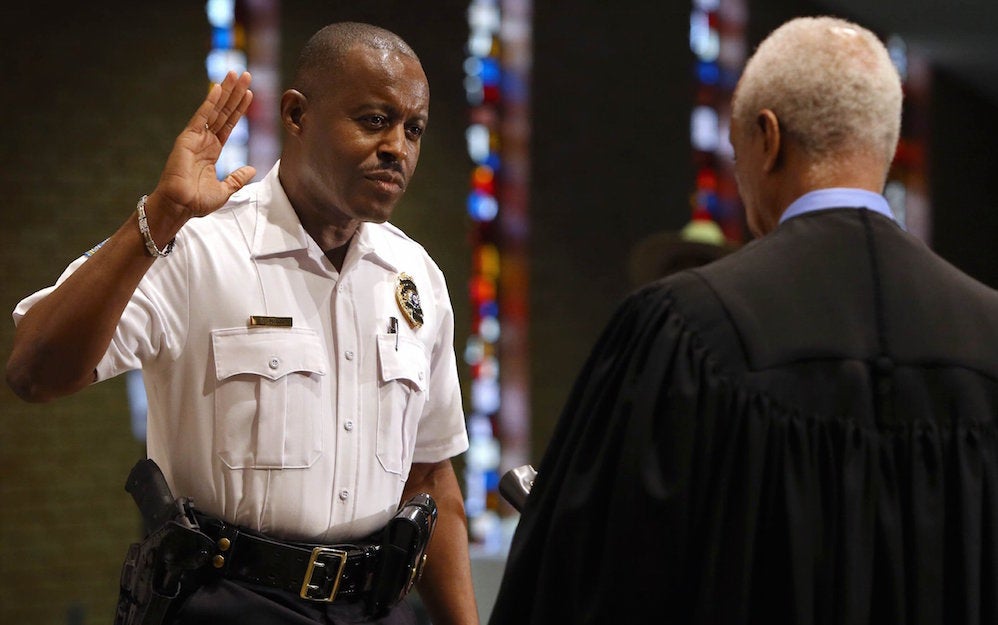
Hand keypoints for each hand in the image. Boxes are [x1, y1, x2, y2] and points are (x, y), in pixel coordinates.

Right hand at [153, 70, 256, 219]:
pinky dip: (210, 102)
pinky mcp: (187, 138)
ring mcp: (196, 138)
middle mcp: (205, 140)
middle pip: (224, 111)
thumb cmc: (197, 202)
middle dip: (235, 93)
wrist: (180, 206)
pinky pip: (201, 117)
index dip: (239, 108)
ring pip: (215, 110)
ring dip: (226, 91)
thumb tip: (251, 169)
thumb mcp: (225, 190)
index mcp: (212, 151)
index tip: (249, 93)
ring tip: (236, 74)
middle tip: (245, 74)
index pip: (229, 124)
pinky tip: (218, 88)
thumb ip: (237, 178)